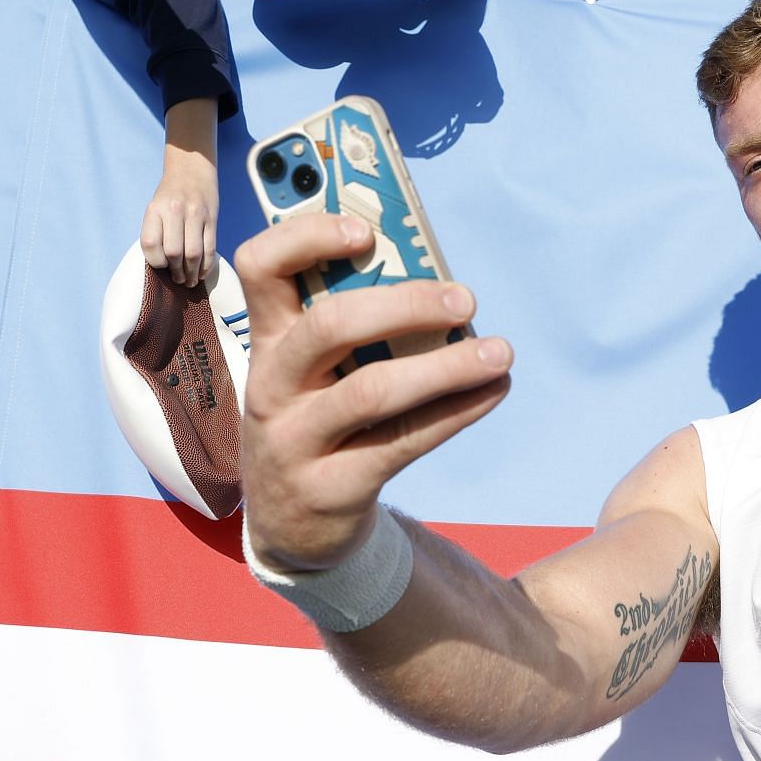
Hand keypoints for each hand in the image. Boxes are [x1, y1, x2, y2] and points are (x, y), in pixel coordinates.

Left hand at [141, 131, 217, 286]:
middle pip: (174, 252)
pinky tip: (203, 272)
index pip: (151, 244)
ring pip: (194, 253)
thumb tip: (164, 265)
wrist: (192, 168)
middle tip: (178, 280)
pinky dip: (207, 265)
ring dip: (192, 272)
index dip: (156, 262)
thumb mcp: (156, 207)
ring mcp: (196, 214)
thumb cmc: (170, 193)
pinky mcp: (212, 218)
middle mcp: (175, 211)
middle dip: (176, 272)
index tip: (161, 267)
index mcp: (155, 209)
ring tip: (190, 281)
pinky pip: (210, 247)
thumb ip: (157, 232)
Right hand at [238, 213, 512, 573]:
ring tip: (500, 352)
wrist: (293, 528)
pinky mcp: (330, 489)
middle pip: (328, 326)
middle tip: (464, 298)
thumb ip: (354, 328)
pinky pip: (401, 443)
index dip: (306, 238)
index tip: (366, 232)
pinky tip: (492, 392)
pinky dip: (455, 412)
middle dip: (404, 304)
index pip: (260, 267)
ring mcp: (294, 441)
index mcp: (267, 340)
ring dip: (446, 367)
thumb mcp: (312, 374)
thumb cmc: (319, 420)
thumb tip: (440, 284)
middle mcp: (270, 385)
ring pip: (371, 391)